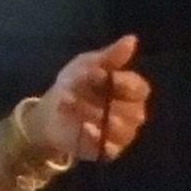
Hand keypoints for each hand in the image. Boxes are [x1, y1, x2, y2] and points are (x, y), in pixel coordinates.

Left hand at [25, 35, 150, 162]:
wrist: (49, 113)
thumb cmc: (74, 85)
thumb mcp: (88, 64)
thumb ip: (110, 56)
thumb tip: (132, 40)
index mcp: (130, 91)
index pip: (140, 89)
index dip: (123, 83)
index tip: (100, 76)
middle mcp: (131, 114)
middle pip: (135, 112)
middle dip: (107, 102)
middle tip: (78, 93)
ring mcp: (121, 134)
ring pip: (123, 130)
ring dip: (97, 117)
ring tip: (72, 106)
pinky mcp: (107, 151)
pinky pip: (111, 149)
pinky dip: (99, 139)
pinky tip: (85, 129)